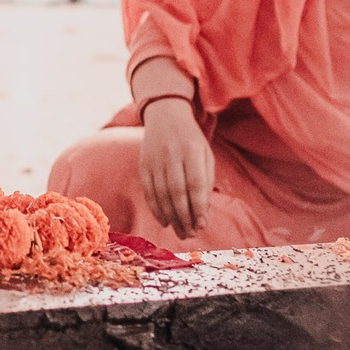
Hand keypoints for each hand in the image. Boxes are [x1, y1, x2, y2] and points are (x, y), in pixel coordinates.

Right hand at [137, 97, 213, 236]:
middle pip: (177, 191)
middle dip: (184, 217)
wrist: (165, 115)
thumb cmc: (191, 140)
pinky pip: (148, 191)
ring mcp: (155, 159)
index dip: (199, 206)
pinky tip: (164, 221)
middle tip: (190, 234)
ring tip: (180, 232)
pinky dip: (156, 208)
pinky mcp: (143, 164)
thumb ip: (206, 181)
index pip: (195, 183)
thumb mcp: (205, 154)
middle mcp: (171, 154)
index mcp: (192, 150)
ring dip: (171, 217)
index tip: (202, 225)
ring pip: (161, 193)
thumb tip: (202, 213)